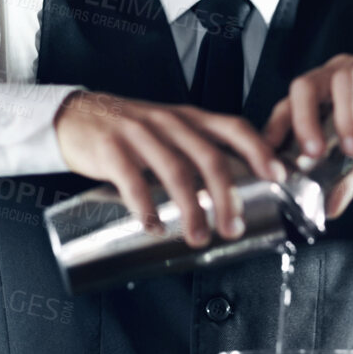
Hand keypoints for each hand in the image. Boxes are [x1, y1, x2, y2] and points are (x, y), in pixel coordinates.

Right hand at [53, 91, 285, 246]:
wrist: (74, 115)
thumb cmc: (129, 130)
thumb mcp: (169, 130)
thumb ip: (198, 149)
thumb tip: (234, 189)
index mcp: (189, 118)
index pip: (234, 127)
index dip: (259, 151)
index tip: (278, 176)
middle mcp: (168, 122)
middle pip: (209, 158)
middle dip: (226, 197)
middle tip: (233, 228)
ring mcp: (139, 134)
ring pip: (175, 172)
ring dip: (191, 210)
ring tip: (197, 237)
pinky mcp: (111, 149)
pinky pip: (133, 182)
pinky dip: (147, 208)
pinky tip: (154, 227)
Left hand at [262, 49, 352, 218]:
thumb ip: (348, 176)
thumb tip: (328, 209)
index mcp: (325, 92)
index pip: (288, 105)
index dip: (276, 131)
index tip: (271, 163)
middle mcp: (340, 73)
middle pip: (305, 85)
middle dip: (303, 121)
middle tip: (313, 154)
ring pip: (342, 80)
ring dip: (345, 117)